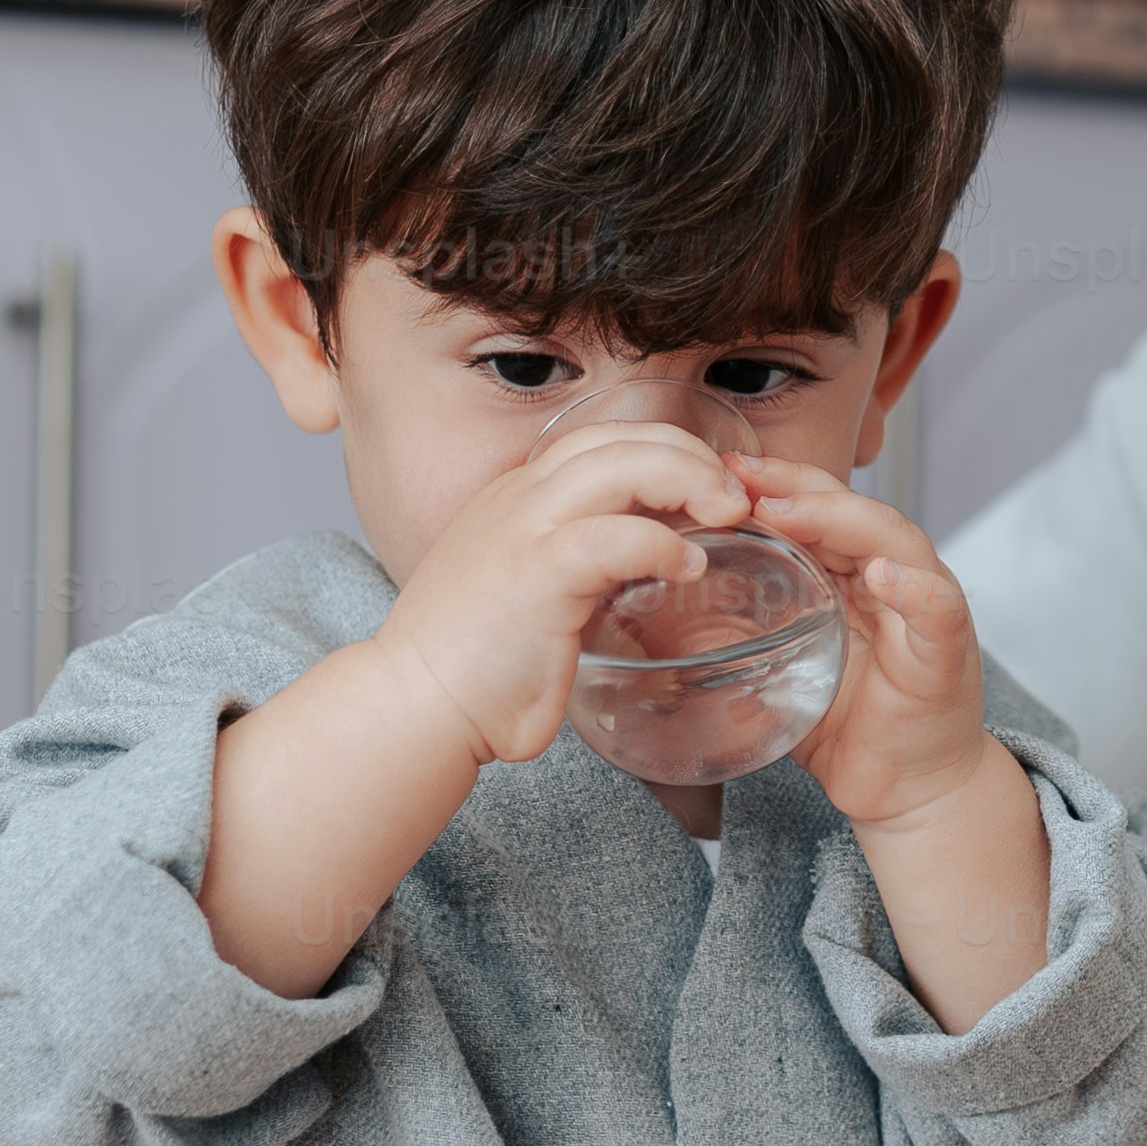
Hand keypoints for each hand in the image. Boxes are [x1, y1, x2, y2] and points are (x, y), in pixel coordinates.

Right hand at [331, 408, 763, 770]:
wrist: (412, 709)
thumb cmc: (475, 670)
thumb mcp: (529, 595)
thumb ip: (578, 569)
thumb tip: (641, 570)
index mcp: (514, 499)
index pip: (601, 440)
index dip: (664, 449)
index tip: (707, 487)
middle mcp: (517, 500)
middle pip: (622, 437)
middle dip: (691, 454)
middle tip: (734, 496)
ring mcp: (524, 531)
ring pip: (623, 464)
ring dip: (689, 480)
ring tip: (728, 514)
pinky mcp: (537, 575)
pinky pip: (616, 536)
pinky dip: (664, 544)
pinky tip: (689, 567)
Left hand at [726, 454, 1010, 838]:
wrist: (909, 791)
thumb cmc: (850, 728)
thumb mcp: (781, 672)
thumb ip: (740, 640)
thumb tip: (655, 624)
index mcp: (853, 578)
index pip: (816, 512)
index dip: (771, 486)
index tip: (715, 469)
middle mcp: (893, 580)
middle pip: (851, 511)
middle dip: (797, 485)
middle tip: (742, 473)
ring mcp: (923, 611)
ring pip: (894, 541)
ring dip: (844, 519)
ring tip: (793, 509)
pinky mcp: (946, 652)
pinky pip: (936, 608)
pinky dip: (913, 588)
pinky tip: (884, 575)